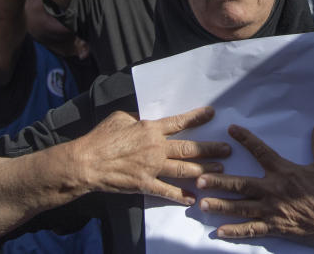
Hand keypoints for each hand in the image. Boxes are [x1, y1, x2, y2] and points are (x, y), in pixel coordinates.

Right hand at [72, 106, 230, 204]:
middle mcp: (156, 148)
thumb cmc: (101, 138)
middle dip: (211, 149)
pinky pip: (167, 191)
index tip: (211, 113)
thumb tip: (147, 120)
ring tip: (219, 171)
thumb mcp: (120, 118)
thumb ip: (138, 119)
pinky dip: (181, 196)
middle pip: (190, 148)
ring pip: (184, 169)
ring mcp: (152, 168)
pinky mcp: (145, 185)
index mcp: (150, 129)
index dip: (197, 117)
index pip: (179, 122)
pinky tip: (193, 198)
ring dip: (203, 170)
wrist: (86, 162)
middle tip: (227, 150)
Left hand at [197, 121, 313, 249]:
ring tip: (201, 203)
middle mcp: (273, 190)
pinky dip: (235, 232)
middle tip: (200, 179)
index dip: (246, 139)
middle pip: (241, 184)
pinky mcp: (274, 227)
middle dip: (219, 182)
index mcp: (284, 171)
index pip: (261, 151)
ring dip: (220, 205)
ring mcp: (272, 210)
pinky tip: (219, 232)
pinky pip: (251, 230)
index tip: (231, 129)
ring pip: (240, 207)